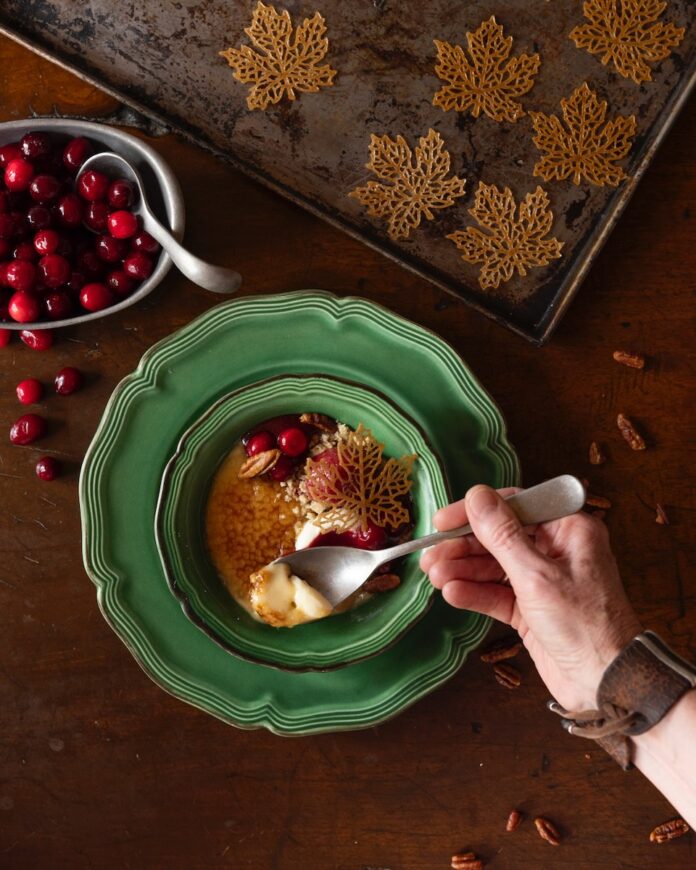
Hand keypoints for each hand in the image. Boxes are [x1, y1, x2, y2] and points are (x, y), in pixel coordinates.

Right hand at [420, 485, 642, 709]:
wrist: (607, 684)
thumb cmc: (585, 626)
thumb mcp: (536, 575)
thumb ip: (502, 534)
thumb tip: (477, 495)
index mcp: (569, 530)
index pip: (514, 506)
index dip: (475, 512)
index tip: (443, 521)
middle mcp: (556, 551)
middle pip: (499, 537)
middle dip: (463, 546)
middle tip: (430, 555)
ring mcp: (542, 581)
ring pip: (493, 567)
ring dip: (463, 570)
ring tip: (434, 575)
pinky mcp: (531, 610)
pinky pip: (496, 594)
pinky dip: (474, 593)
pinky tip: (452, 593)